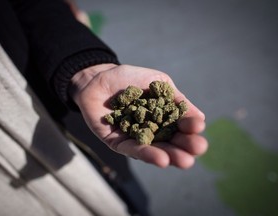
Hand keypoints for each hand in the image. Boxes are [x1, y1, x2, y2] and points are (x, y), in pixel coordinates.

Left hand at [70, 64, 207, 168]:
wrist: (99, 76)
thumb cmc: (130, 78)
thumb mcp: (158, 83)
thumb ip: (176, 100)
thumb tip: (201, 117)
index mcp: (163, 117)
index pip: (180, 125)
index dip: (190, 127)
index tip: (198, 127)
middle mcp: (151, 130)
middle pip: (170, 142)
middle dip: (185, 147)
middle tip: (198, 149)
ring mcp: (135, 138)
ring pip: (154, 150)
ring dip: (170, 156)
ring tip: (184, 161)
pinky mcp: (118, 143)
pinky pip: (132, 150)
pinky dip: (147, 154)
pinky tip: (162, 159)